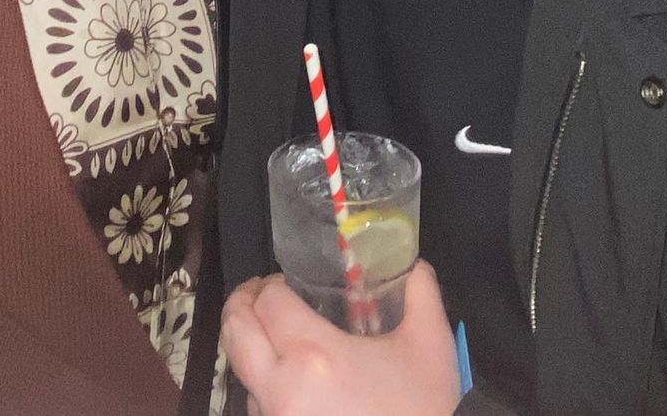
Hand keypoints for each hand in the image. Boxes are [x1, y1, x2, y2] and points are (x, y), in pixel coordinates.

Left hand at [222, 263, 459, 415]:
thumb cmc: (425, 407)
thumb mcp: (431, 344)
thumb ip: (421, 292)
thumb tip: (416, 265)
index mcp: (315, 355)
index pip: (268, 302)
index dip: (271, 284)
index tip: (285, 283)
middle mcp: (283, 390)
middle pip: (235, 332)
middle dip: (241, 304)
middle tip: (257, 294)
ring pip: (240, 372)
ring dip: (250, 346)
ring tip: (271, 334)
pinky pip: (257, 406)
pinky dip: (262, 385)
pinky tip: (286, 377)